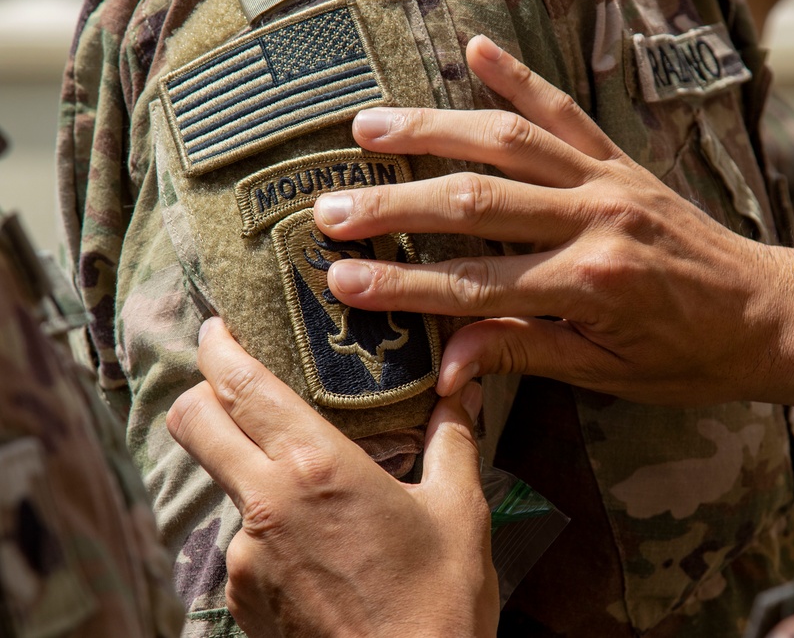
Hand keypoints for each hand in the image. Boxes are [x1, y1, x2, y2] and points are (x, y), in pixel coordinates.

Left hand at [167, 318, 498, 636]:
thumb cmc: (440, 600)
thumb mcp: (459, 509)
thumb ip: (453, 439)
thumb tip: (463, 393)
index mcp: (317, 468)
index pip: (241, 387)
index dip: (219, 348)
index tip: (219, 328)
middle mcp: (266, 505)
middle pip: (195, 424)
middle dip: (202, 391)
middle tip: (232, 380)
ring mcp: (246, 556)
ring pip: (223, 483)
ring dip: (247, 466)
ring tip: (307, 483)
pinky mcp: (242, 597)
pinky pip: (242, 539)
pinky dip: (266, 523)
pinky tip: (314, 540)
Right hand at [314, 36, 793, 407]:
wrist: (771, 313)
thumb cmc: (691, 356)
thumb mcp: (608, 374)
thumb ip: (526, 353)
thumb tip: (447, 367)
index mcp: (590, 283)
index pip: (473, 283)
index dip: (402, 283)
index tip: (341, 280)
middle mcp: (595, 219)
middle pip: (474, 203)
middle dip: (395, 205)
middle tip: (329, 207)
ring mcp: (609, 180)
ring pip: (507, 142)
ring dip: (432, 131)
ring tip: (368, 127)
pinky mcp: (622, 160)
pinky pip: (565, 110)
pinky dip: (519, 76)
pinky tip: (475, 49)